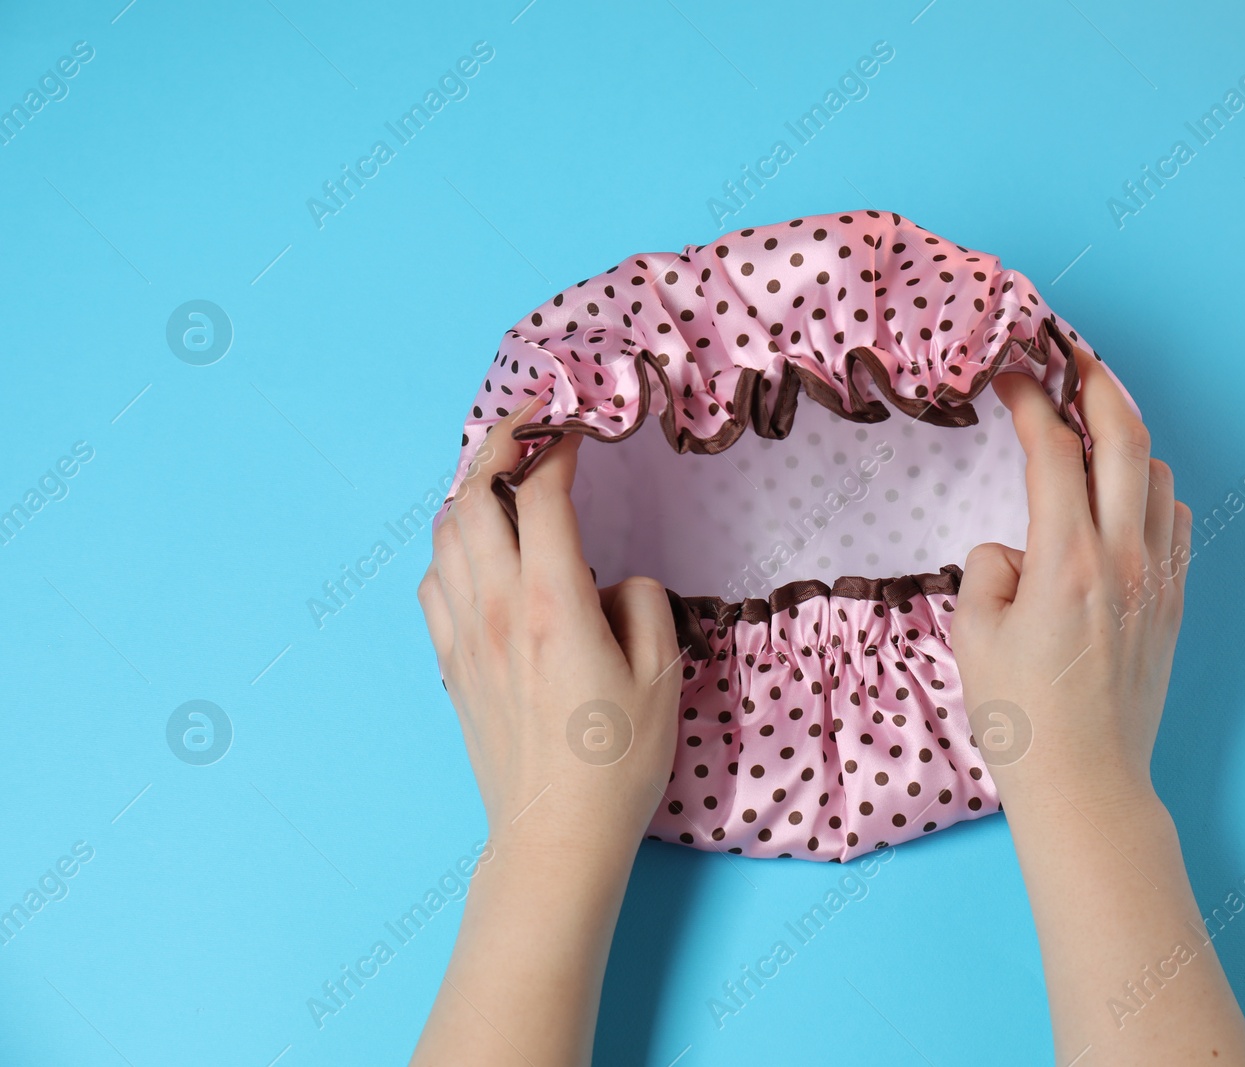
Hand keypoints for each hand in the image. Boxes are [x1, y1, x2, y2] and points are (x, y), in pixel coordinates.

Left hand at [416, 399, 682, 859]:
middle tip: (532, 427)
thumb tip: (614, 581)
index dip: (559, 447)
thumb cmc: (618, 762)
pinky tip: (479, 552)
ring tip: (506, 480)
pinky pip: (433, 582)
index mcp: (554, 604)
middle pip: (474, 496)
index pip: (542, 494)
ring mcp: (464, 636)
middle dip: (499, 445)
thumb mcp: (662, 675)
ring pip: (445, 533)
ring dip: (471, 492)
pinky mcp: (450, 664)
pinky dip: (452, 548)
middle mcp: (497, 609)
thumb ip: (644, 602)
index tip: (579, 428)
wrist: (556, 835)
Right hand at [951, 355, 1190, 812]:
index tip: (1009, 378)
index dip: (1029, 400)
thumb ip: (987, 569)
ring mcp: (1158, 581)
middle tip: (1071, 358)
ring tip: (1090, 430)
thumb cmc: (1020, 720)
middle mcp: (1124, 560)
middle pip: (1125, 437)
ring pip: (1158, 475)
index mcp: (1067, 562)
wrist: (1085, 785)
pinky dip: (1150, 493)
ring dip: (1125, 440)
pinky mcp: (1173, 605)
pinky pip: (1176, 523)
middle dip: (1097, 383)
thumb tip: (1016, 548)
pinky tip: (1120, 501)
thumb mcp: (972, 636)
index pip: (1053, 450)